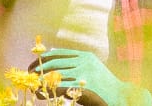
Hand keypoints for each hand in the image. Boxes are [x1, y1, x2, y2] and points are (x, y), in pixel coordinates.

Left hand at [28, 49, 151, 105]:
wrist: (122, 97)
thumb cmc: (104, 84)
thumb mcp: (92, 67)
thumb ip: (75, 61)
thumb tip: (51, 53)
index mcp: (85, 55)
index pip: (58, 53)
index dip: (42, 58)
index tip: (32, 64)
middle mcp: (84, 61)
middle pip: (54, 62)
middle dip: (39, 68)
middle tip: (29, 74)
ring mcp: (85, 73)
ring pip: (56, 75)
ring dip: (41, 80)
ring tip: (33, 85)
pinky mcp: (85, 86)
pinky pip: (61, 87)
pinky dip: (48, 90)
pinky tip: (41, 94)